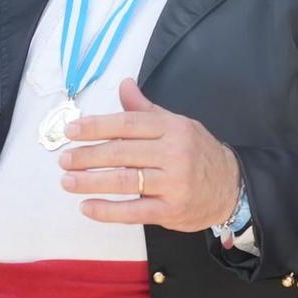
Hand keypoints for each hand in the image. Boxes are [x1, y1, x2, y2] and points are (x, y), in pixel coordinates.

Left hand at [59, 78, 242, 229]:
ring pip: (125, 181)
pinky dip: (107, 211)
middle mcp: (175, 154)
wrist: (232, 187)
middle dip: (87, 157)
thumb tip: (124, 85)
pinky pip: (134, 212)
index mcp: (173, 128)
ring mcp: (174, 184)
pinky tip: (87, 207)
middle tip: (64, 160)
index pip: (128, 124)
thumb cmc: (198, 154)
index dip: (96, 127)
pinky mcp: (172, 210)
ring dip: (91, 182)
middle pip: (122, 153)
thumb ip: (145, 110)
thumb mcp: (177, 124)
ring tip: (68, 182)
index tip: (71, 132)